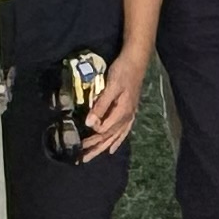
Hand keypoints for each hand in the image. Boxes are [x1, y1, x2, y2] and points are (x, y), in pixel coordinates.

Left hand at [79, 41, 149, 159]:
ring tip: (92, 156)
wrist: (136, 60)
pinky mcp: (129, 111)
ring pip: (115, 136)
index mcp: (122, 111)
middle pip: (110, 136)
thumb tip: (89, 123)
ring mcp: (129, 114)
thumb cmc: (123, 71)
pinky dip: (117, 141)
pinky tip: (112, 148)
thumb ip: (101, 105)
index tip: (82, 129)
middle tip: (82, 158)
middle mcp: (126, 116)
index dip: (93, 131)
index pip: (104, 128)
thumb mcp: (111, 86)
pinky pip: (123, 131)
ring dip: (103, 147)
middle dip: (96, 148)